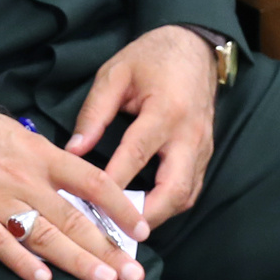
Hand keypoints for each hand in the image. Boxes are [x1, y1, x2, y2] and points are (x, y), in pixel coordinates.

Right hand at [0, 90, 146, 279]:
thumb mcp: (15, 132)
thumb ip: (45, 159)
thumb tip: (75, 181)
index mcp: (39, 154)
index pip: (91, 182)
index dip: (119, 207)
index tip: (141, 229)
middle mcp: (24, 179)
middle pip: (73, 218)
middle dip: (107, 248)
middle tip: (133, 272)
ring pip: (44, 235)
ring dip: (76, 261)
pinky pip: (0, 244)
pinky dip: (21, 262)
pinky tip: (43, 278)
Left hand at [65, 25, 217, 226]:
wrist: (194, 47)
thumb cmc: (151, 57)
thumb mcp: (115, 74)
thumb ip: (95, 112)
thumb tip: (74, 150)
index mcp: (166, 110)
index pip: (138, 154)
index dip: (114, 183)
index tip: (90, 205)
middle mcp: (190, 135)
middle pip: (174, 189)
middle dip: (146, 216)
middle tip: (115, 232)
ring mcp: (203, 147)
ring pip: (186, 195)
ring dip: (158, 215)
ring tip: (125, 228)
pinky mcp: (205, 153)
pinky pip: (190, 188)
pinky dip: (169, 204)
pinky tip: (144, 211)